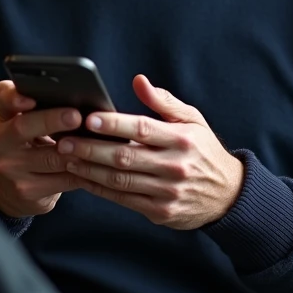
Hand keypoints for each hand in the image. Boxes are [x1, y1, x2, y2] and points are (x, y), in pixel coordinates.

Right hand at [0, 80, 84, 217]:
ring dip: (77, 149)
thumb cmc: (23, 144)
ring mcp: (11, 170)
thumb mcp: (20, 122)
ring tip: (96, 140)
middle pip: (23, 127)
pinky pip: (63, 180)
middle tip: (76, 116)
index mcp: (2, 117)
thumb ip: (36, 104)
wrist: (7, 188)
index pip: (3, 99)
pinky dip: (84, 172)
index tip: (30, 98)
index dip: (14, 97)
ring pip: (50, 158)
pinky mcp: (27, 191)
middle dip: (51, 120)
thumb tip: (74, 95)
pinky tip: (98, 165)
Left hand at [57, 75, 244, 229]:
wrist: (228, 195)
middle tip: (65, 140)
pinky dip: (100, 189)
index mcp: (182, 139)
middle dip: (91, 148)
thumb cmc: (203, 150)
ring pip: (120, 180)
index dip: (114, 124)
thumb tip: (138, 81)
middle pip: (125, 157)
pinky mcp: (160, 211)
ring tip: (67, 157)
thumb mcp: (192, 120)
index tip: (88, 118)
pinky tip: (83, 177)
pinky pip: (123, 199)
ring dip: (89, 169)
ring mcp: (167, 192)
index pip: (142, 129)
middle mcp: (175, 166)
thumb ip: (163, 102)